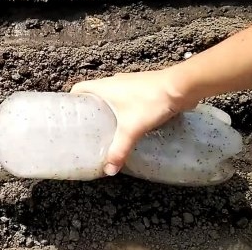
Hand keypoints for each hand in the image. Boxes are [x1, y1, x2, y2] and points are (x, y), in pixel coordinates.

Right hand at [70, 69, 196, 175]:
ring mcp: (129, 83)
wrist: (181, 87)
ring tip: (106, 128)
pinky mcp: (142, 87)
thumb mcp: (132, 129)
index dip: (72, 100)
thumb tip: (109, 170)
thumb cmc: (152, 101)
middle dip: (90, 109)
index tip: (70, 115)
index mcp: (104, 86)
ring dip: (107, 109)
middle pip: (94, 93)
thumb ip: (119, 149)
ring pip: (111, 96)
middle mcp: (114, 82)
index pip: (79, 89)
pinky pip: (125, 97)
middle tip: (87, 128)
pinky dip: (122, 108)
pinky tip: (128, 123)